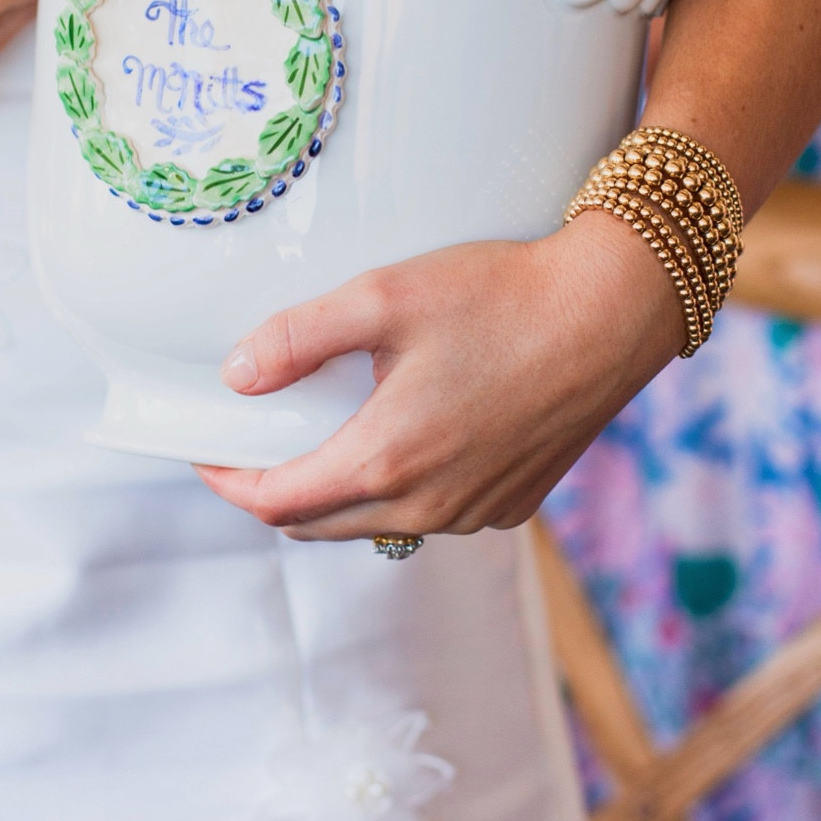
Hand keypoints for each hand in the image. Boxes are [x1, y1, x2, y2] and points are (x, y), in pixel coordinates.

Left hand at [195, 211, 684, 538]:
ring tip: (324, 430)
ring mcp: (476, 514)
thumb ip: (299, 338)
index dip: (230, 482)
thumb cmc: (501, 296)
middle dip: (275, 490)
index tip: (207, 450)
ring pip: (375, 523)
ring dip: (337, 492)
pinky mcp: (512, 504)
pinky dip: (398, 489)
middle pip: (318, 525)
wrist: (613, 312)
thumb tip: (237, 376)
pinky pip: (431, 514)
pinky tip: (403, 433)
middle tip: (256, 440)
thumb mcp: (384, 298)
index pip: (277, 503)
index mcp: (388, 461)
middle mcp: (430, 507)